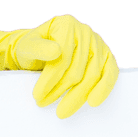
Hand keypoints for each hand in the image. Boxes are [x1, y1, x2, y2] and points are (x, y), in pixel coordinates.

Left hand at [0, 14, 117, 117]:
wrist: (42, 50)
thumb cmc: (33, 49)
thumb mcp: (27, 46)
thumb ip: (37, 48)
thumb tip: (56, 52)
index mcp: (66, 24)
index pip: (62, 58)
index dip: (50, 80)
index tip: (37, 96)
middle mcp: (85, 31)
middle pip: (77, 69)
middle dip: (59, 91)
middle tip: (44, 104)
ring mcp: (98, 43)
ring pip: (92, 76)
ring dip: (77, 96)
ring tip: (62, 111)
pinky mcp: (107, 56)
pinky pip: (110, 74)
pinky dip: (103, 89)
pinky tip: (93, 102)